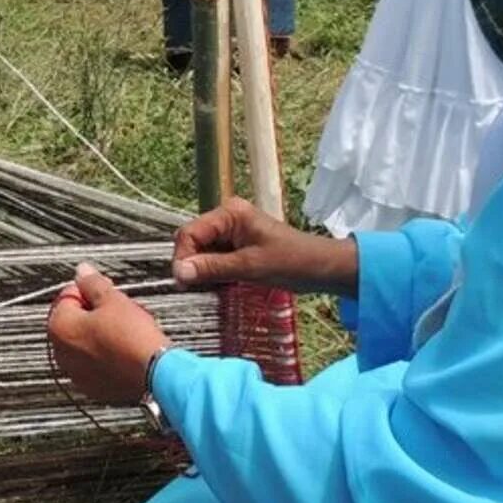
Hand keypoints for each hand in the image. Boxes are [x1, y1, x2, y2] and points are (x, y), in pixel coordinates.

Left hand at [47, 264, 170, 404]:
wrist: (155, 373)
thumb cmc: (132, 337)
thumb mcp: (113, 300)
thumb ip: (92, 282)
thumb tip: (82, 271)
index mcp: (59, 328)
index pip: (67, 296)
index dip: (89, 288)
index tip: (105, 288)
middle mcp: (61, 353)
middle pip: (75, 321)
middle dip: (96, 312)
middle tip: (119, 307)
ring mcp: (77, 373)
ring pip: (87, 343)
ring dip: (102, 333)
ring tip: (128, 328)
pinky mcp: (94, 387)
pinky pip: (96, 363)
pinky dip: (107, 355)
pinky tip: (127, 348)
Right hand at [171, 197, 359, 295]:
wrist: (323, 268)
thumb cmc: (292, 262)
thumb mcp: (250, 267)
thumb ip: (212, 267)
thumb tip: (179, 272)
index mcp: (230, 213)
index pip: (190, 233)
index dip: (183, 257)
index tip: (184, 282)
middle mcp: (228, 218)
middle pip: (193, 241)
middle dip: (192, 264)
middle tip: (195, 288)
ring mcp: (233, 232)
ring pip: (203, 252)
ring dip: (203, 270)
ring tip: (210, 288)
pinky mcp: (238, 247)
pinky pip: (215, 258)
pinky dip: (214, 272)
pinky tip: (220, 285)